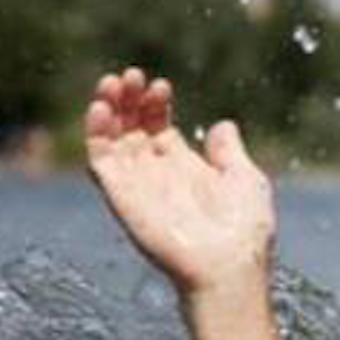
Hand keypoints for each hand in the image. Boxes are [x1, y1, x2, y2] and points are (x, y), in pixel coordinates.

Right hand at [83, 68, 275, 298]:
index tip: (162, 85)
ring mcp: (137, 184)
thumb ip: (228, 151)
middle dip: (127, 99)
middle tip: (131, 75)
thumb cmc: (244, 230)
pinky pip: (99, 161)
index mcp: (184, 167)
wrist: (230, 265)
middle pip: (131, 127)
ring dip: (107, 108)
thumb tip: (222, 124)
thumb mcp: (244, 178)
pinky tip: (101, 108)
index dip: (155, 103)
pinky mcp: (121, 197)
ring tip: (112, 82)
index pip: (157, 126)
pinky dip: (95, 133)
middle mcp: (156, 174)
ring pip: (110, 139)